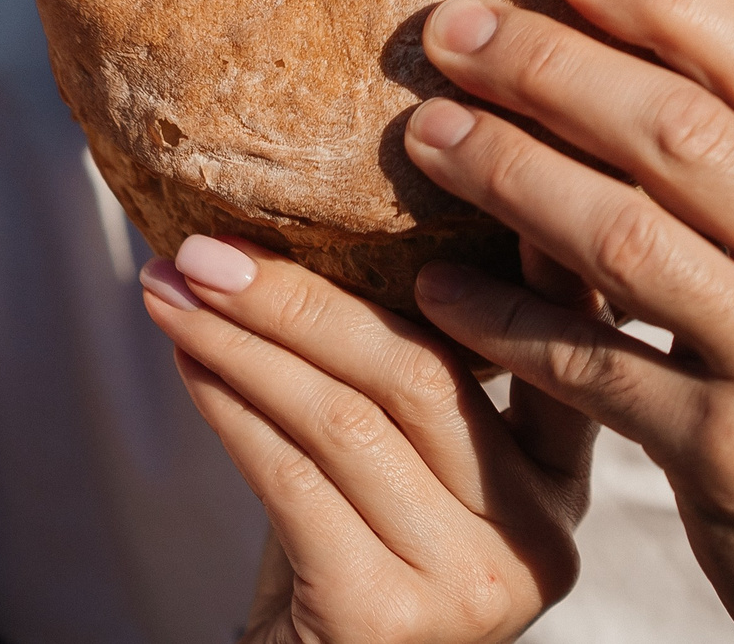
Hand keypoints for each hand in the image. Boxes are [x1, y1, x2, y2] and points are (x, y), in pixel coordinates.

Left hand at [140, 234, 595, 643]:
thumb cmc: (345, 548)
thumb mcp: (401, 453)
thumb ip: (409, 356)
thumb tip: (332, 193)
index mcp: (564, 470)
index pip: (554, 333)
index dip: (510, 237)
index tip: (453, 137)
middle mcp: (543, 531)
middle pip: (421, 368)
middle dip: (301, 292)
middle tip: (209, 241)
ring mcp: (477, 582)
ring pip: (346, 417)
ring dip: (241, 340)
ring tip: (170, 285)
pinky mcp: (392, 619)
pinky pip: (293, 480)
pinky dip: (226, 407)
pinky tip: (184, 359)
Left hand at [401, 0, 733, 643]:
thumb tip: (668, 46)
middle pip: (680, 132)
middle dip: (550, 69)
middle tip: (454, 32)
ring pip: (621, 234)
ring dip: (506, 171)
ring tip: (424, 134)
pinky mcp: (730, 456)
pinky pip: (586, 363)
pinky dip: (502, 319)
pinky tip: (437, 286)